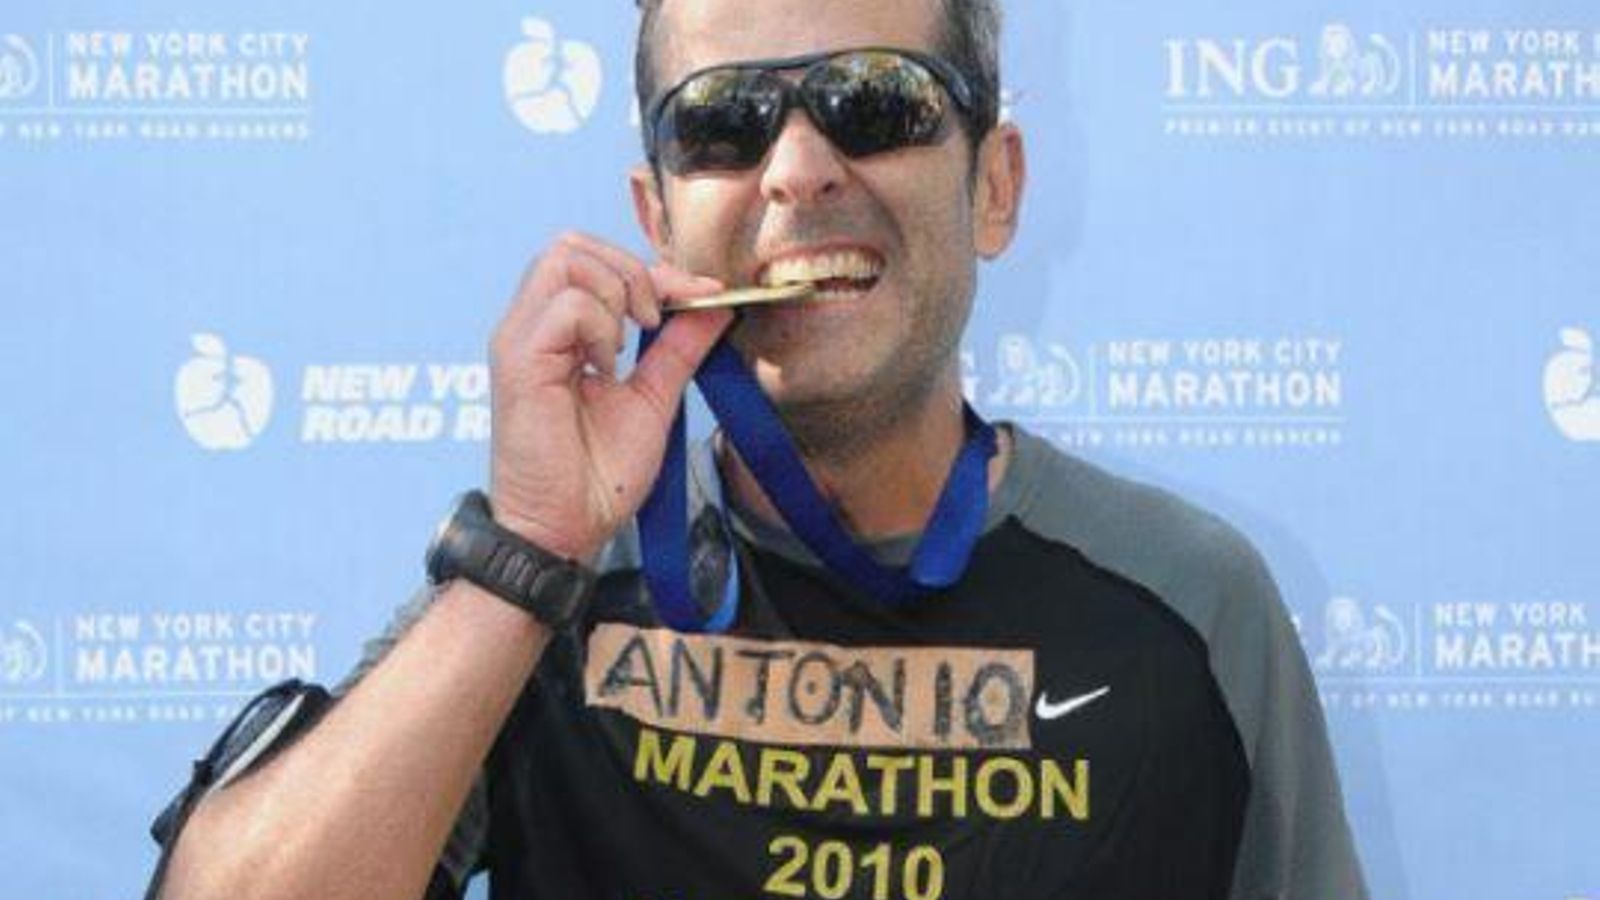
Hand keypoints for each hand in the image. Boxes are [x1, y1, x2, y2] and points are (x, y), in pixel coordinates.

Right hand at [487, 232, 731, 560]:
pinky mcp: (518, 360)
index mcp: (557, 332)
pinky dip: (602, 327)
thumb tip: (715, 303)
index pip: (597, 261)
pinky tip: (606, 370)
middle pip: (573, 243)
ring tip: (625, 350)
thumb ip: (679, 348)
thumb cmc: (597, 476)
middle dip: (631, 271)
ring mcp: (519, 339)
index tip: (704, 294)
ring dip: (616, 294)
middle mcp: (530, 326)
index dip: (657, 271)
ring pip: (566, 258)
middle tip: (654, 322)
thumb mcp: (654, 399)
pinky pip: (567, 306)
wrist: (565, 530)